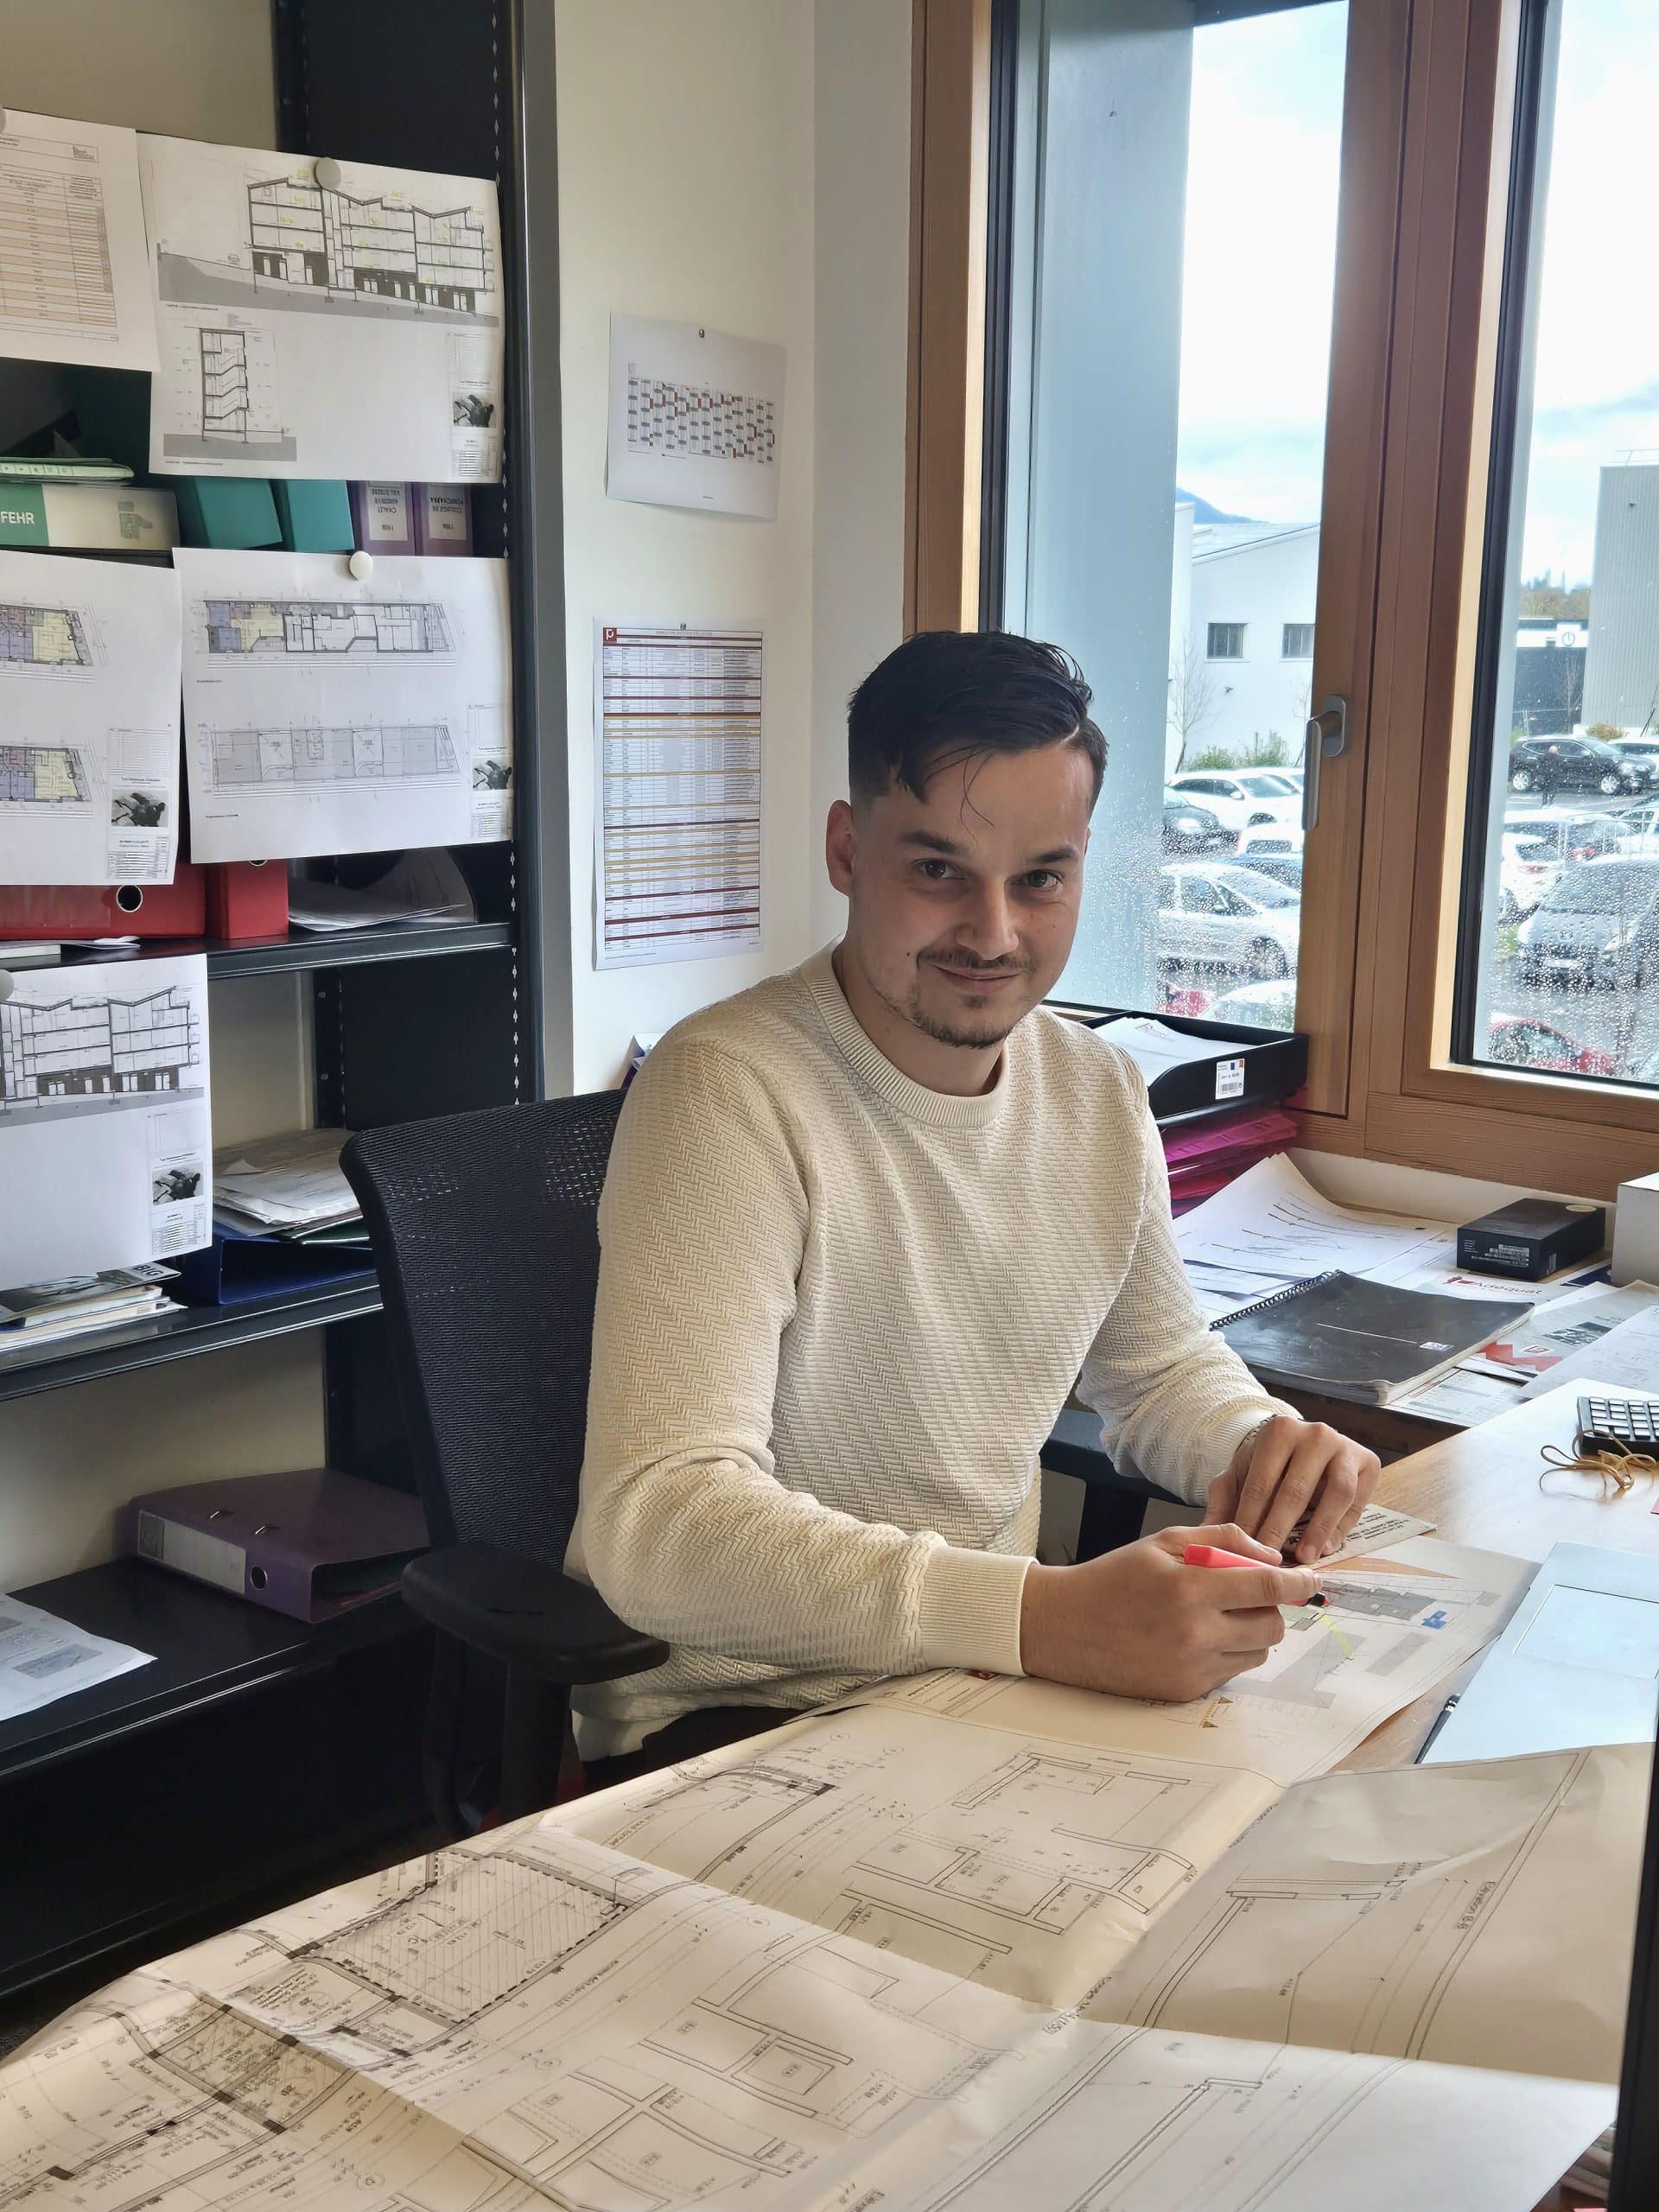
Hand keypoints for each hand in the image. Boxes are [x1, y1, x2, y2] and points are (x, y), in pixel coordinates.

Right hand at [1019, 1523, 1321, 1703]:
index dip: (1296, 1582)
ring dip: (1250, 1632)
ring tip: (1217, 1615)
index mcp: (1189, 1589)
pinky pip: (1230, 1672)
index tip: (1310, 1578)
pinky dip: (1226, 1652)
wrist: (1063, 1627)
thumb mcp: (1163, 1541)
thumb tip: (1271, 1557)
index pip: (1266, 1587)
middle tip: (1249, 1594)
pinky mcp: (1184, 1691)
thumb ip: (1222, 1540)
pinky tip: (1195, 1637)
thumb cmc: (1113, 1578)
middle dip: (1271, 1608)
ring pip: (1256, 1652)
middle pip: (1271, 1626)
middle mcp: (1195, 1634)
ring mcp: (1191, 1668)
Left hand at [1207, 1415, 1380, 1562]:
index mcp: (1278, 1431)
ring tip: (1303, 1558)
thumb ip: (1223, 1502)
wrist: (1300, 1445)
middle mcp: (1314, 1433)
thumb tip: (1205, 1534)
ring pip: (1336, 1493)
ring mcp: (1344, 1446)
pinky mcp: (1367, 1463)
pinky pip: (1356, 1501)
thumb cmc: (1267, 1465)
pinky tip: (1325, 1548)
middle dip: (1281, 1529)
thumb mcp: (1239, 1476)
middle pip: (1296, 1489)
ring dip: (1318, 1530)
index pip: (1261, 1482)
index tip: (1243, 1551)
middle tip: (1269, 1562)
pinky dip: (1340, 1527)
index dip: (1251, 1519)